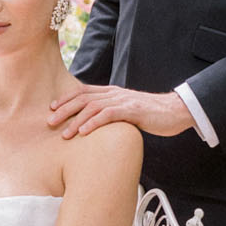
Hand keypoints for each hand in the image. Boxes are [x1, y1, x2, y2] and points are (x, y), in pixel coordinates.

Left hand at [48, 86, 194, 139]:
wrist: (175, 111)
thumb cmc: (151, 114)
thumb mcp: (127, 110)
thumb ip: (112, 112)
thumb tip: (95, 122)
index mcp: (112, 92)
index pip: (83, 91)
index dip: (66, 99)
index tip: (52, 108)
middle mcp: (114, 94)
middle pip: (83, 98)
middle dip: (64, 110)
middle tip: (49, 122)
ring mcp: (123, 101)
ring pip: (92, 107)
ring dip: (75, 120)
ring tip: (64, 134)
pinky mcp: (132, 111)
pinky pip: (108, 115)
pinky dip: (94, 123)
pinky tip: (84, 132)